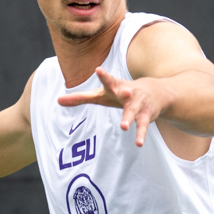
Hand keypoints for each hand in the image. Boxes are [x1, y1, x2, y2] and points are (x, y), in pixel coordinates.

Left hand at [57, 67, 174, 146]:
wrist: (155, 92)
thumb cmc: (121, 92)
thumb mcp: (102, 95)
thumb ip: (81, 98)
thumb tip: (57, 100)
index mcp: (115, 86)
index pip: (109, 80)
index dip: (104, 76)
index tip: (99, 70)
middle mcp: (128, 93)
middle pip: (124, 93)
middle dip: (124, 92)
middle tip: (123, 92)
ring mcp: (138, 104)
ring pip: (133, 112)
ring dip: (129, 118)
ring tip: (123, 127)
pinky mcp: (146, 116)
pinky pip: (143, 126)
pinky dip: (140, 134)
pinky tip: (138, 143)